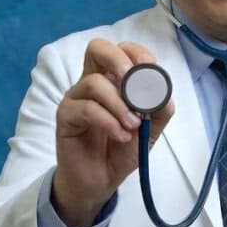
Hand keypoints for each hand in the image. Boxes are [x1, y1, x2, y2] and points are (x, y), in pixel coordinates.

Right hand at [52, 39, 174, 226]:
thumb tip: (161, 90)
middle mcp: (93, 81)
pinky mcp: (66, 116)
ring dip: (120, 105)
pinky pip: (86, 109)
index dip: (138, 54)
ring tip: (132, 126)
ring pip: (94, 82)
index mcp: (114, 78)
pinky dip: (109, 122)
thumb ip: (160, 106)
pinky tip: (121, 135)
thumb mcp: (152, 127)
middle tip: (134, 84)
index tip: (152, 74)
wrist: (103, 178)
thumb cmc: (124, 147)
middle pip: (97, 48)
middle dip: (119, 60)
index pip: (123, 49)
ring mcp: (77, 97)